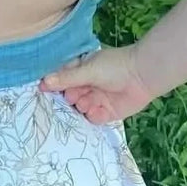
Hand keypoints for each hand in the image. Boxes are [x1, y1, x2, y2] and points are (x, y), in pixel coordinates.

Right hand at [40, 46, 155, 123]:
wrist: (143, 76)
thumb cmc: (115, 67)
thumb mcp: (88, 70)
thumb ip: (66, 79)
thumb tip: (43, 82)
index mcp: (81, 70)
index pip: (61, 79)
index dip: (53, 85)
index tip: (43, 90)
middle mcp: (86, 86)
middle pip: (68, 97)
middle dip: (69, 98)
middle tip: (73, 96)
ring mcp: (95, 100)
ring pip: (79, 108)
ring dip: (82, 107)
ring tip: (89, 101)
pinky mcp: (106, 113)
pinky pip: (93, 118)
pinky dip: (93, 116)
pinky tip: (97, 110)